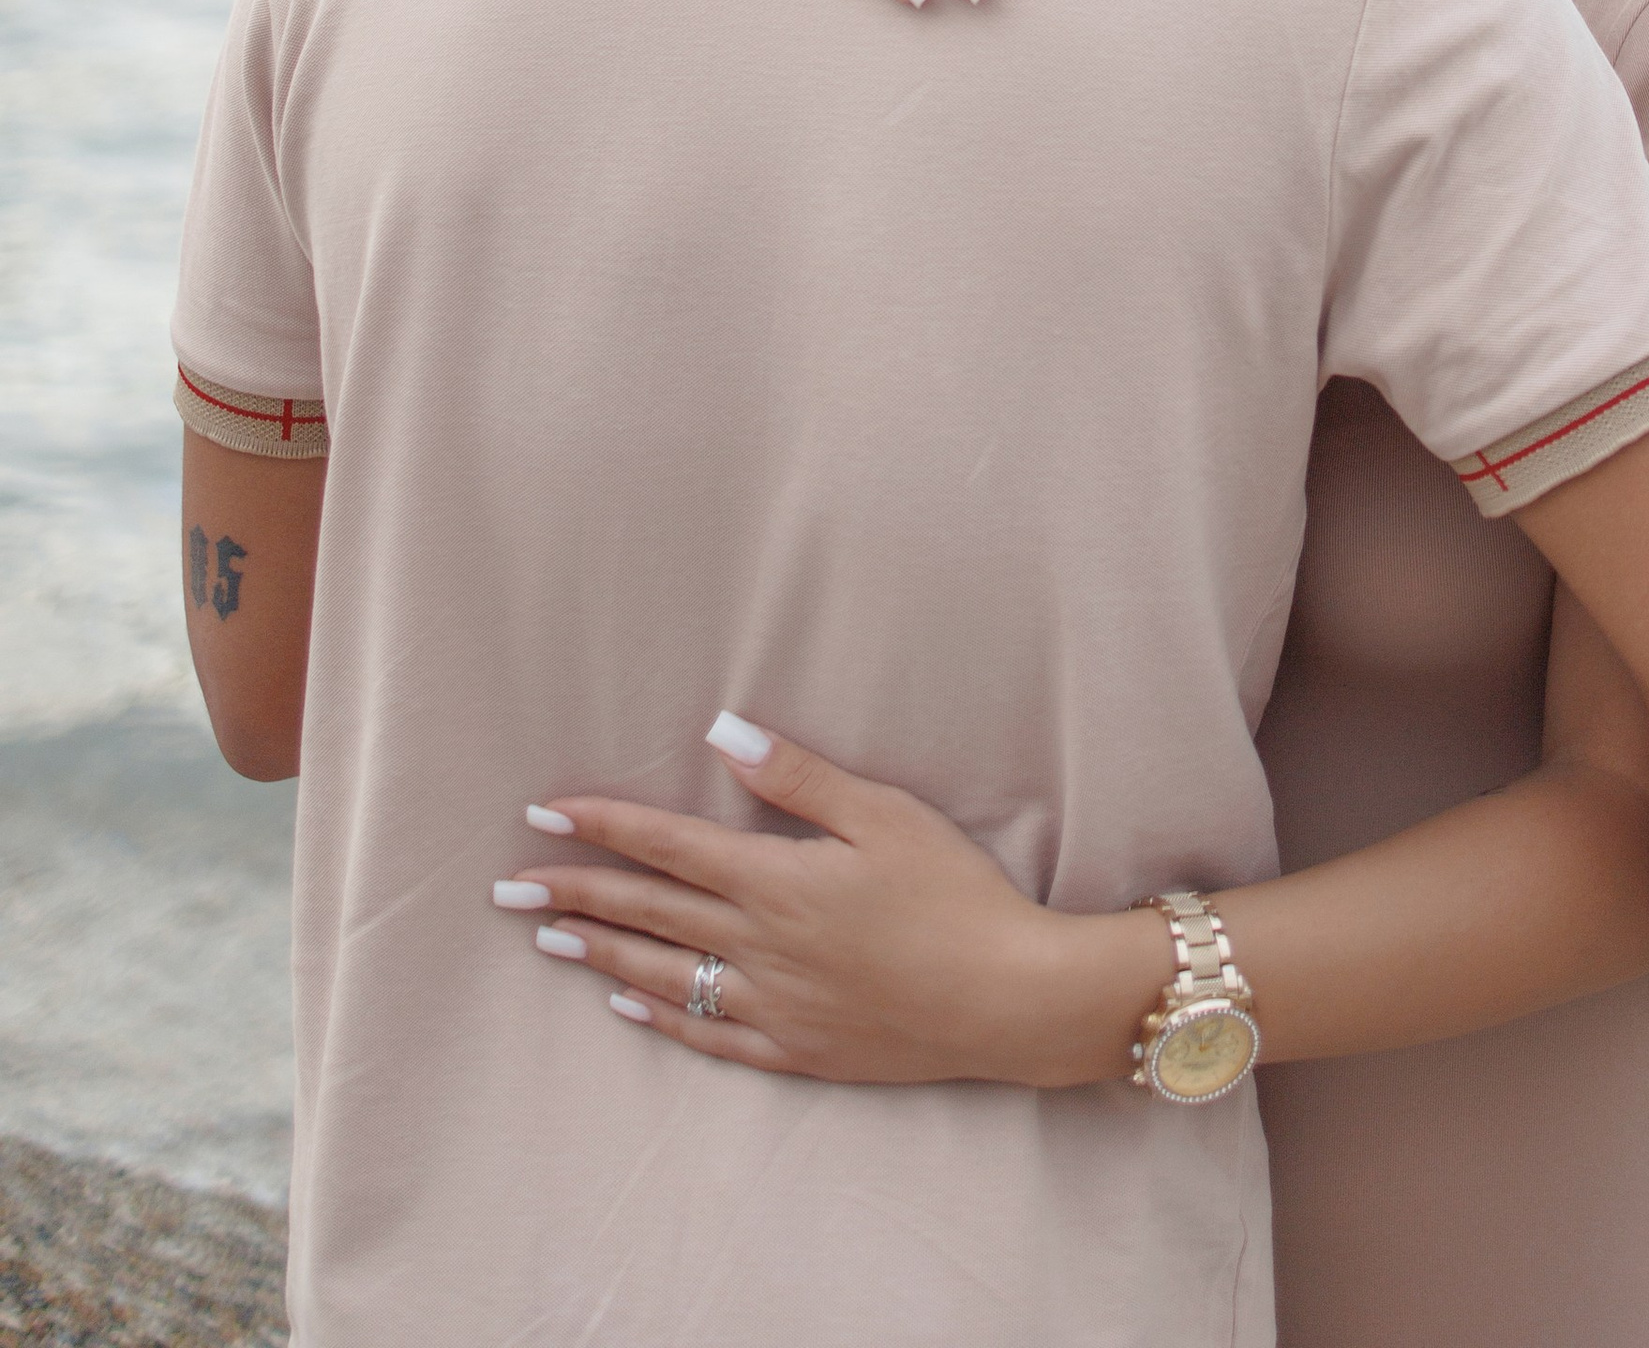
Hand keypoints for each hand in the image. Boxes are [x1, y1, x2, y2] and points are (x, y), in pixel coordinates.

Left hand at [492, 721, 1161, 1086]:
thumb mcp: (884, 814)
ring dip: (599, 956)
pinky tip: (626, 1009)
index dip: (601, 826)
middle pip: (647, 914)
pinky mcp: (797, 1051)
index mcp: (776, 881)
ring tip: (547, 943)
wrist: (1008, 998)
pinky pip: (708, 1039)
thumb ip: (797, 778)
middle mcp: (759, 948)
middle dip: (572, 895)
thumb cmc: (955, 893)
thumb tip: (723, 730)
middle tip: (507, 890)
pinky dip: (661, 1020)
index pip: (666, 848)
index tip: (542, 814)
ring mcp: (773, 1008)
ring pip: (664, 978)